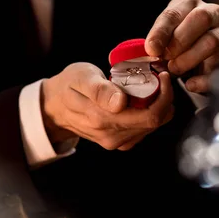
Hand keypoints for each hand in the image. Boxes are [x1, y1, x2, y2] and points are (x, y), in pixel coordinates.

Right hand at [41, 62, 173, 150]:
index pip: (150, 115)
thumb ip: (99, 90)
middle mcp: (111, 136)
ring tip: (151, 85)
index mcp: (103, 119)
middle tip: (160, 77)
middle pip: (155, 122)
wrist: (54, 106)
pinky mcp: (118, 141)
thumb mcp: (81, 78)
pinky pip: (143, 129)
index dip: (164, 95)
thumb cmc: (69, 85)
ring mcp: (115, 141)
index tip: (163, 75)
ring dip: (158, 105)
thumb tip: (120, 102)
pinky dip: (149, 112)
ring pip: (151, 126)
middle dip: (164, 98)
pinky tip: (143, 98)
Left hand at [145, 0, 218, 93]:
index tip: (151, 49)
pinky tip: (191, 84)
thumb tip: (153, 51)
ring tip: (175, 70)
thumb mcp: (164, 35)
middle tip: (166, 57)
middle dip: (180, 41)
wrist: (194, 55)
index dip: (161, 32)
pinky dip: (204, 78)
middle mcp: (212, 12)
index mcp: (189, 3)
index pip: (174, 13)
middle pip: (202, 18)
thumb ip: (158, 42)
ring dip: (190, 59)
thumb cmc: (175, 40)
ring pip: (213, 41)